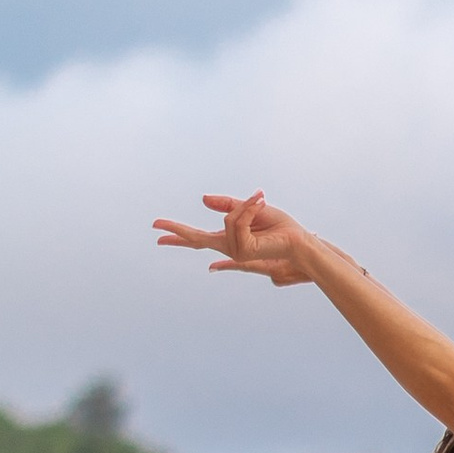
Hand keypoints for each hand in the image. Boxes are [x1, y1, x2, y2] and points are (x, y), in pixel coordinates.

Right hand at [151, 191, 319, 285]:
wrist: (299, 239)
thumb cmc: (280, 226)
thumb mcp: (251, 209)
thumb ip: (229, 205)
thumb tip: (203, 200)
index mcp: (229, 238)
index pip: (199, 238)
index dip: (178, 233)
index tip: (157, 230)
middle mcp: (229, 247)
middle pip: (197, 240)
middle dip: (177, 232)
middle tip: (154, 226)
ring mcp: (236, 252)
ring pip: (229, 220)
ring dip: (246, 207)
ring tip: (261, 204)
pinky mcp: (245, 251)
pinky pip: (239, 221)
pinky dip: (250, 210)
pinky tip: (262, 208)